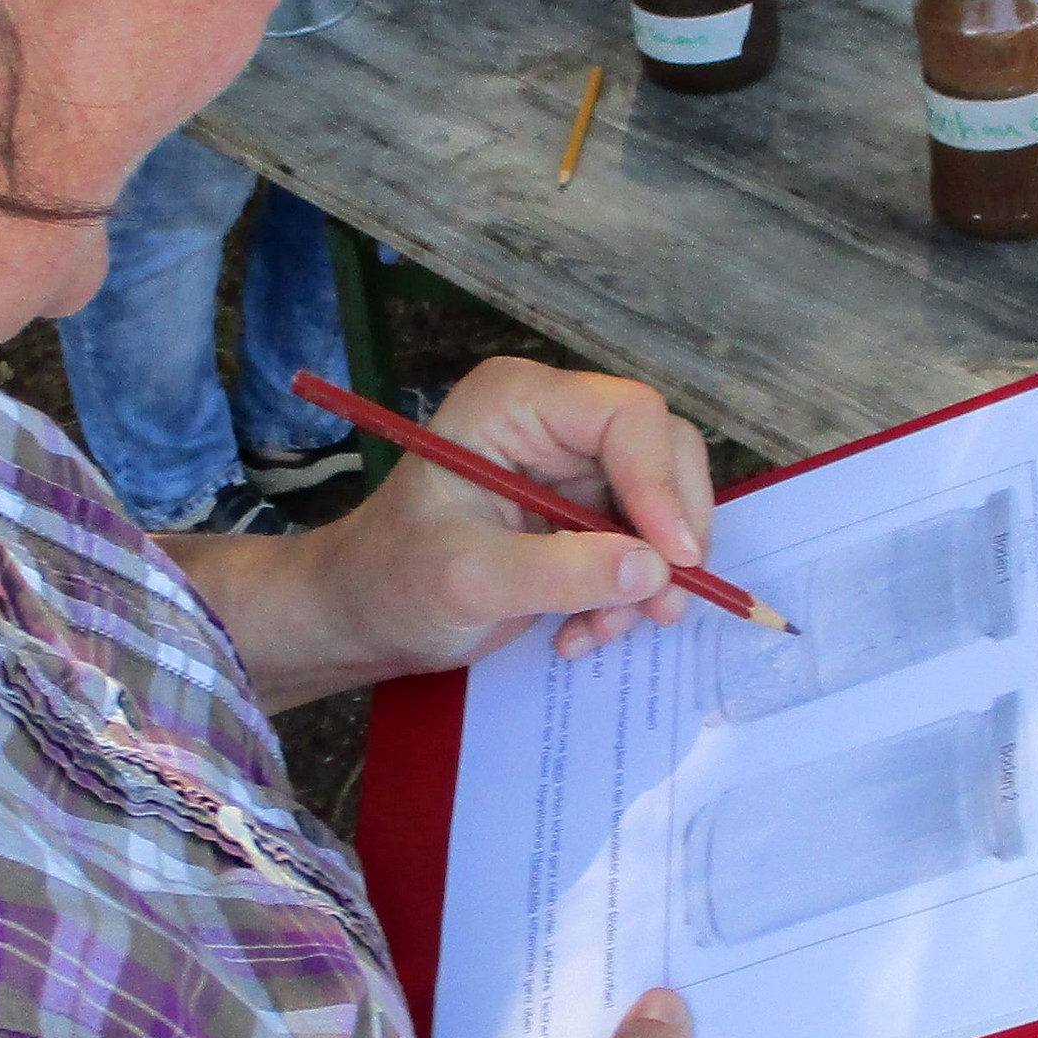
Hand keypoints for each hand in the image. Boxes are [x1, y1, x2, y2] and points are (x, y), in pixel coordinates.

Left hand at [307, 357, 715, 679]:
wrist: (362, 616)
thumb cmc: (392, 582)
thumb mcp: (467, 579)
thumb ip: (558, 572)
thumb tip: (654, 570)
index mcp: (517, 403)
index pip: (627, 415)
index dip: (662, 482)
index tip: (674, 560)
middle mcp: (553, 423)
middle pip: (662, 454)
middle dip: (667, 537)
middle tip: (662, 608)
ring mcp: (570, 470)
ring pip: (661, 509)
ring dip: (646, 581)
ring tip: (596, 632)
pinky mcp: (579, 518)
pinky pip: (640, 549)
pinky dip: (625, 598)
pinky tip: (578, 634)